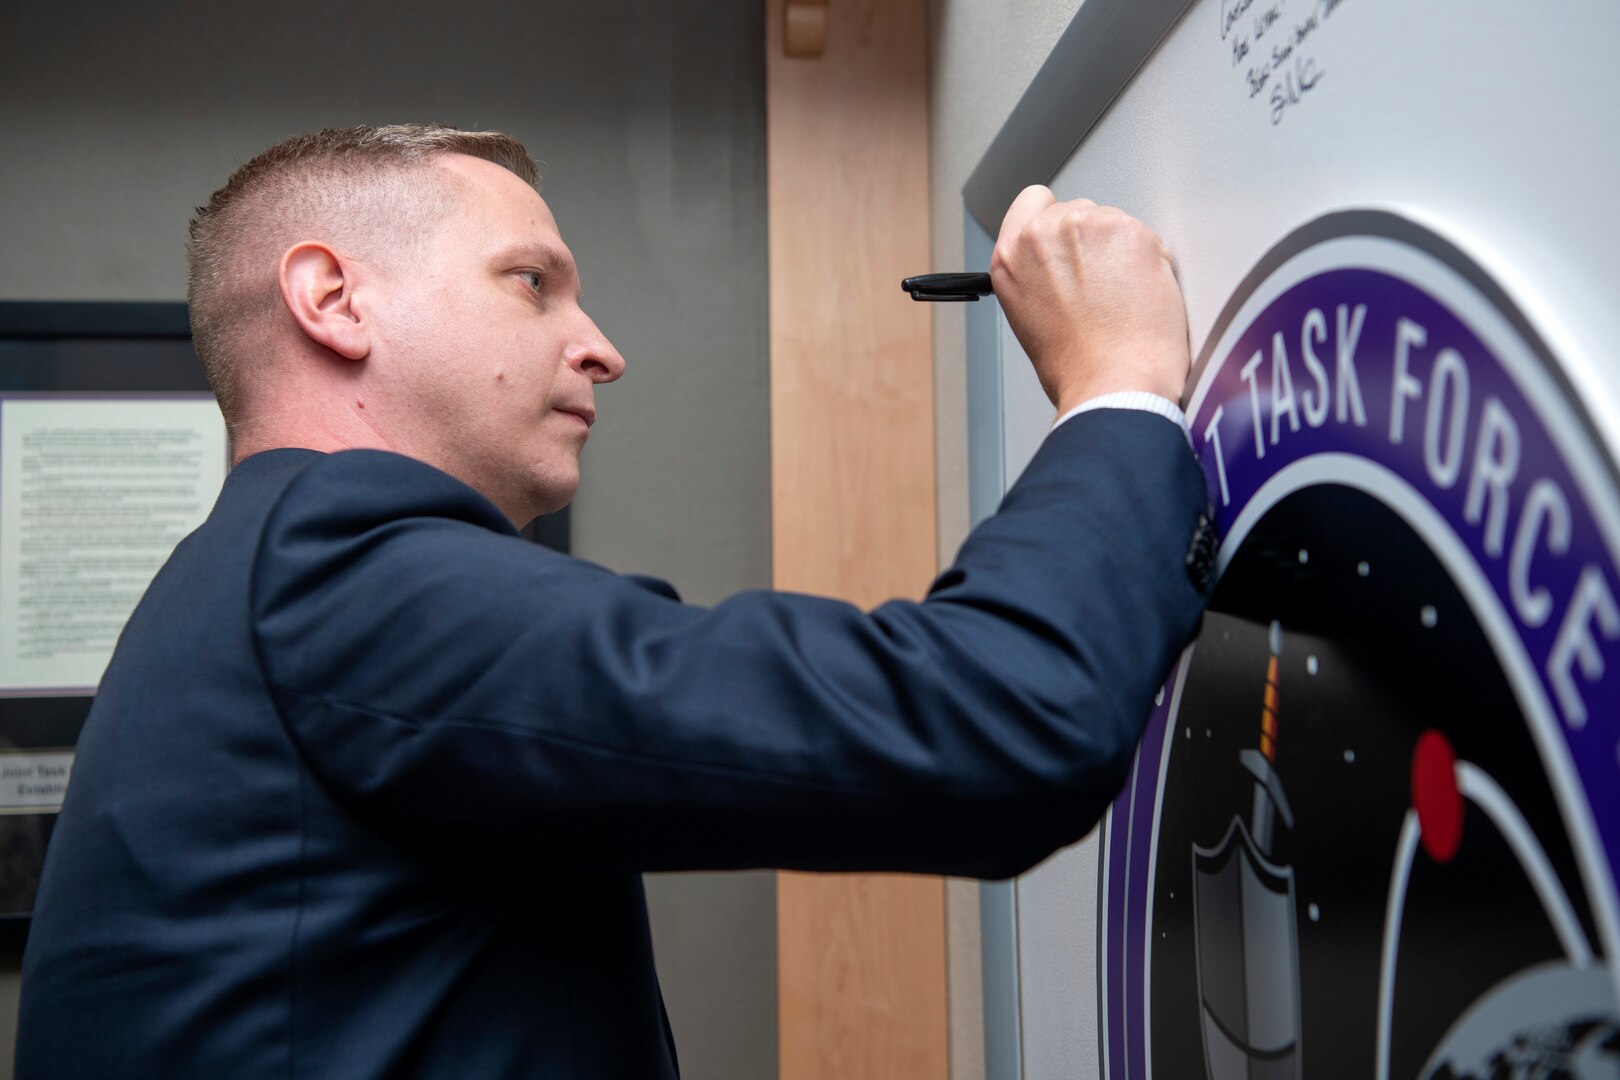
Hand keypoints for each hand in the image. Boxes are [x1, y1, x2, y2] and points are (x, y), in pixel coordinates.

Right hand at [989, 186, 1190, 412]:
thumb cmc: (1076, 368)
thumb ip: (1038, 274)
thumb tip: (1062, 266)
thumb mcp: (1028, 317)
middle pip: (1077, 210)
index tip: (1067, 242)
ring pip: (1114, 221)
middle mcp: (1045, 234)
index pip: (1033, 201)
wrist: (1114, 383)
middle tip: (1100, 287)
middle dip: (1092, 241)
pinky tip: (1141, 296)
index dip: (1054, 219)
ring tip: (1121, 299)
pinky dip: (1149, 262)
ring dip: (1122, 251)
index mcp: (1011, 256)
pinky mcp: (1132, 232)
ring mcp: (1089, 228)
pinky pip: (1145, 236)